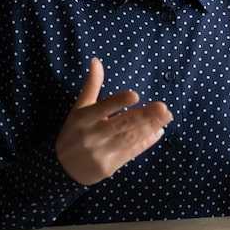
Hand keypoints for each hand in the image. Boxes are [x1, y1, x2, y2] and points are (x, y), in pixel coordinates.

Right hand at [55, 58, 173, 184]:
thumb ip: (91, 86)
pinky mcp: (109, 167)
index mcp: (83, 118)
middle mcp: (92, 136)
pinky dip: (146, 143)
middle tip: (163, 107)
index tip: (136, 95)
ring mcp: (101, 153)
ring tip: (166, 117)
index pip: (102, 107)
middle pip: (121, 124)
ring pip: (129, 139)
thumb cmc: (74, 132)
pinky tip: (158, 132)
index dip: (118, 102)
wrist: (63, 169)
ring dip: (149, 128)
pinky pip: (131, 153)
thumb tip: (96, 61)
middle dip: (144, 116)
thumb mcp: (79, 108)